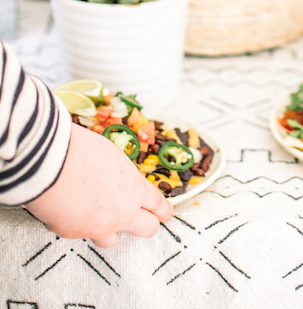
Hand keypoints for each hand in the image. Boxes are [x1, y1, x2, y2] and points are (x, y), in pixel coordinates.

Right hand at [25, 123, 172, 247]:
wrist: (49, 162)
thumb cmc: (82, 150)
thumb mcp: (114, 158)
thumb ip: (122, 177)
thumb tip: (120, 182)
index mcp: (135, 190)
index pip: (158, 205)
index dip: (163, 210)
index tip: (165, 213)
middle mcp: (121, 213)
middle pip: (147, 229)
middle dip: (146, 223)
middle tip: (142, 218)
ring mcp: (97, 227)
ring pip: (112, 239)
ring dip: (109, 228)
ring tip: (100, 215)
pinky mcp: (72, 234)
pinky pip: (81, 233)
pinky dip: (79, 224)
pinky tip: (71, 209)